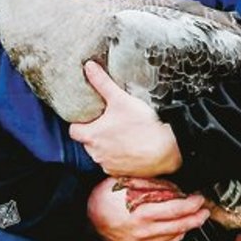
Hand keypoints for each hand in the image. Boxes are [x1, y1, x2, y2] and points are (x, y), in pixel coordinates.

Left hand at [69, 59, 182, 177]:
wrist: (167, 150)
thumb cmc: (143, 125)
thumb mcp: (120, 99)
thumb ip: (102, 83)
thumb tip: (89, 67)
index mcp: (91, 136)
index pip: (74, 130)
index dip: (80, 122)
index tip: (89, 117)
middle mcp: (96, 154)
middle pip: (87, 142)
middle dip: (95, 133)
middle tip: (108, 122)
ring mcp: (108, 166)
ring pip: (101, 154)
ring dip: (107, 146)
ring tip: (121, 134)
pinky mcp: (121, 174)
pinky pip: (114, 165)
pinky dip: (119, 157)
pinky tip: (130, 147)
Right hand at [86, 177, 210, 240]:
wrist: (84, 218)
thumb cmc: (102, 198)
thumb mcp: (125, 183)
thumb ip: (150, 185)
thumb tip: (173, 187)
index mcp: (142, 213)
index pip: (176, 210)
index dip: (191, 204)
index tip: (198, 198)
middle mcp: (143, 231)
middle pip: (179, 226)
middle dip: (196, 218)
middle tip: (205, 211)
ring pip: (173, 237)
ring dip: (187, 227)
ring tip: (195, 218)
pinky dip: (174, 236)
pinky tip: (178, 229)